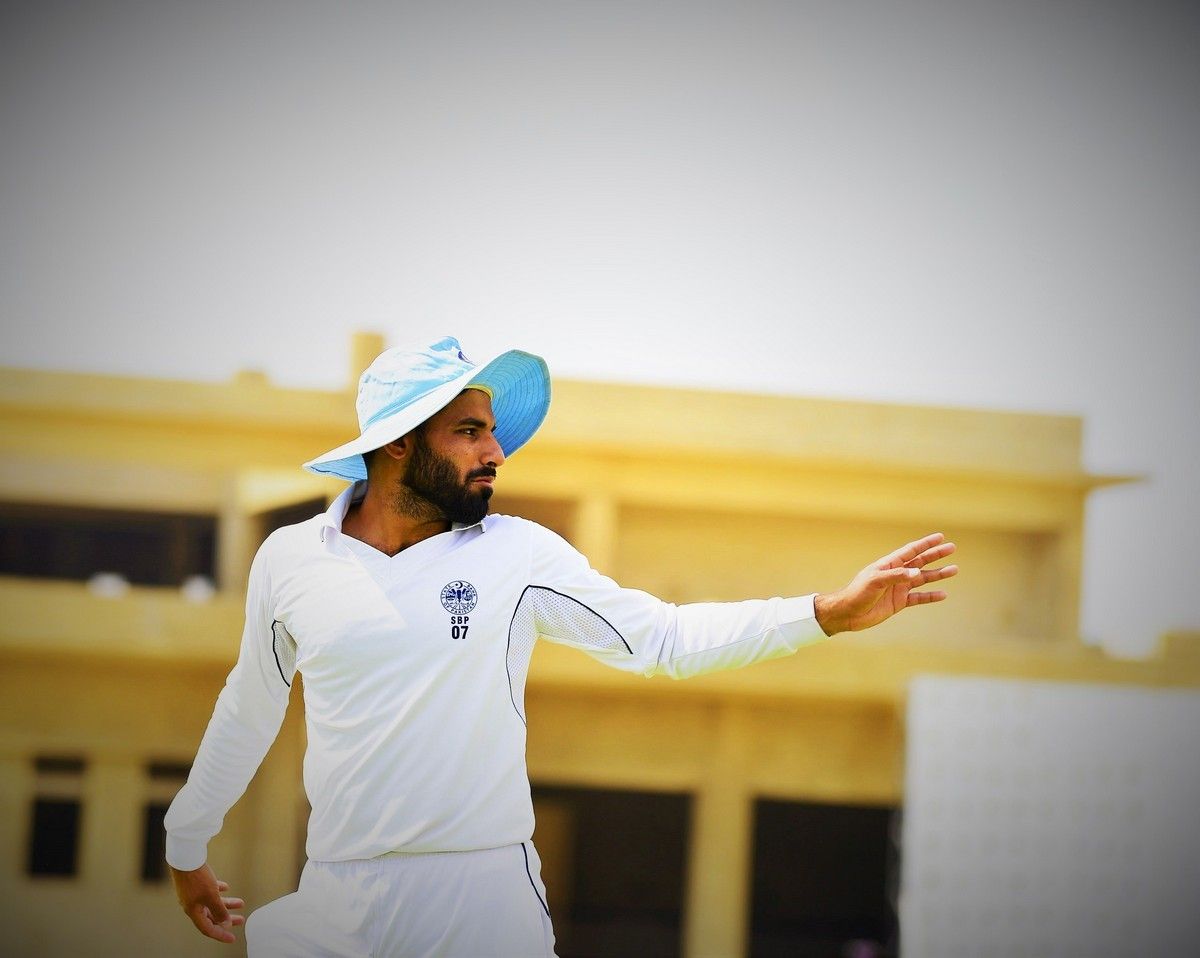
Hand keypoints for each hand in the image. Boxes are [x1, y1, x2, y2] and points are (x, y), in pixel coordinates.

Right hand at [170, 863, 244, 942]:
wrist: (186, 857)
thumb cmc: (196, 877)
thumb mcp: (211, 896)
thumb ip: (219, 910)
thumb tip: (225, 923)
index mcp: (193, 911)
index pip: (208, 928)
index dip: (220, 934)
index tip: (232, 938)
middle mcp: (192, 904)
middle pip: (211, 916)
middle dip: (227, 919)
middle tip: (240, 920)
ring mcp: (193, 894)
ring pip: (212, 903)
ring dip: (227, 904)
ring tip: (240, 903)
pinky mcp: (195, 883)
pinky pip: (209, 890)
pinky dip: (218, 891)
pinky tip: (225, 888)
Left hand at [814, 532, 956, 635]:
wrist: (848, 613)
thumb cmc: (857, 593)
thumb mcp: (875, 582)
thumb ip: (896, 576)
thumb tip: (917, 572)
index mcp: (889, 564)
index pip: (911, 551)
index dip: (925, 544)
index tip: (941, 537)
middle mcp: (896, 574)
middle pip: (920, 562)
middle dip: (936, 555)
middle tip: (952, 548)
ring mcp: (898, 588)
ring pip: (922, 579)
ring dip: (938, 574)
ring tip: (954, 569)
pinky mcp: (899, 602)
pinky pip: (919, 598)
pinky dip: (930, 596)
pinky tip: (943, 594)